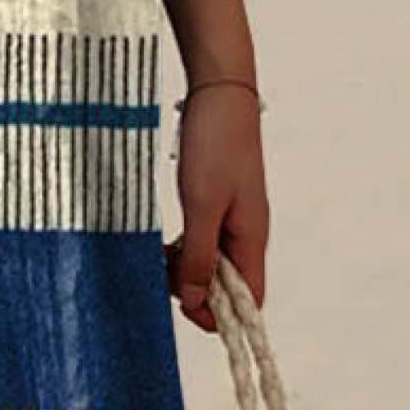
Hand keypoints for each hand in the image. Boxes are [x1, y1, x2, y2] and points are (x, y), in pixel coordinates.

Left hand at [165, 82, 268, 332]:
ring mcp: (232, 219)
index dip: (222, 316)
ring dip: (185, 269)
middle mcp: (246, 234)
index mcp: (252, 238)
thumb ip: (198, 256)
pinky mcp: (216, 203)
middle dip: (195, 291)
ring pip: (211, 263)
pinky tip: (164, 245)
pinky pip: (202, 241)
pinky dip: (183, 249)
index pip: (250, 299)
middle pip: (227, 286)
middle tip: (161, 276)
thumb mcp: (202, 206)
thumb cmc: (215, 145)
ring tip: (158, 259)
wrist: (219, 93)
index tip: (186, 313)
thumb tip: (195, 302)